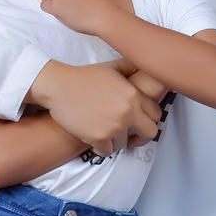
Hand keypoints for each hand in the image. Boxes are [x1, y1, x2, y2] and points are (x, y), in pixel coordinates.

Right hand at [29, 58, 160, 155]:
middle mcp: (128, 111)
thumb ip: (132, 67)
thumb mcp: (113, 67)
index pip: (156, 114)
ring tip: (105, 133)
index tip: (141, 123)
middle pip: (150, 132)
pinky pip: (107, 152)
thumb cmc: (84, 76)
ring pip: (125, 143)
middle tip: (132, 137)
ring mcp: (114, 126)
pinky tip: (95, 141)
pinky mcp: (98, 137)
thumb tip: (145, 63)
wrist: (58, 86)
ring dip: (116, 141)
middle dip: (142, 136)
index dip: (149, 119)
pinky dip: (102, 148)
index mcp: (134, 95)